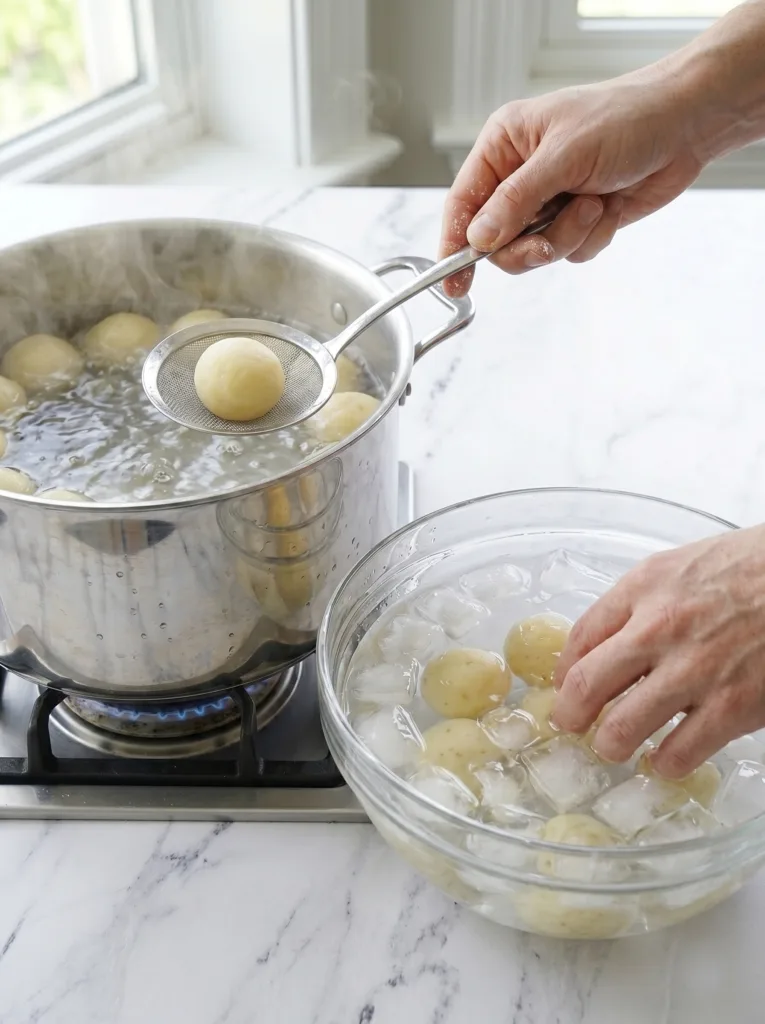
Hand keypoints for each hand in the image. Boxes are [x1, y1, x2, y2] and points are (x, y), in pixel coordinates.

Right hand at [439, 71, 703, 295]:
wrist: (684, 127)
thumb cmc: (624, 119)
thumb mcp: (563, 157)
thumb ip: (516, 201)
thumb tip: (478, 239)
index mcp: (504, 147)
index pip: (464, 203)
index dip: (454, 243)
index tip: (452, 281)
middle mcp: (520, 176)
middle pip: (496, 241)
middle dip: (528, 245)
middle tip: (549, 242)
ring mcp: (550, 201)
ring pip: (534, 251)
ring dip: (568, 236)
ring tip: (593, 204)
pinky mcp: (578, 220)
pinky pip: (569, 252)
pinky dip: (591, 237)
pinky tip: (609, 207)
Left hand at [552, 525, 764, 777]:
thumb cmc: (753, 568)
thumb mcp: (682, 566)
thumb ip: (642, 600)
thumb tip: (606, 641)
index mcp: (644, 587)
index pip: (580, 637)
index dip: (564, 671)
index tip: (564, 687)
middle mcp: (659, 628)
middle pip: (586, 685)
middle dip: (570, 716)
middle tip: (571, 727)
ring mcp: (694, 671)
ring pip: (622, 729)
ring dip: (611, 745)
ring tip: (615, 747)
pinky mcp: (732, 707)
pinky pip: (678, 754)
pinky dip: (664, 764)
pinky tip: (664, 760)